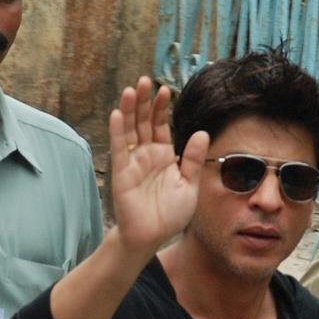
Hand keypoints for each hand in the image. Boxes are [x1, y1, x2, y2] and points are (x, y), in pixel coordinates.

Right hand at [110, 76, 208, 253]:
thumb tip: (201, 133)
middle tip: (144, 81)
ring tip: (130, 90)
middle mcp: (147, 155)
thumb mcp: (189, 185)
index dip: (161, 108)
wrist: (151, 236)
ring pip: (129, 131)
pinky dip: (118, 132)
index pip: (160, 126)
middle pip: (143, 122)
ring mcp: (133, 162)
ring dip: (128, 110)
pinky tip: (117, 114)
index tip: (164, 89)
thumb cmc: (169, 215)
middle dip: (143, 102)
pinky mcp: (122, 173)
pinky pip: (119, 149)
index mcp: (164, 156)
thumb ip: (193, 160)